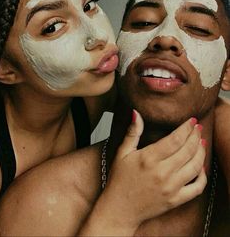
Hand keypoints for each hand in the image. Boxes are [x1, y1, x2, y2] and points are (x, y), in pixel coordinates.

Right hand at [102, 111, 205, 233]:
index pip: (175, 139)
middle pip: (188, 150)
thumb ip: (132, 132)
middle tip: (198, 128)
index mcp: (149, 158)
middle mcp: (162, 173)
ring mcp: (170, 188)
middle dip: (196, 136)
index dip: (186, 128)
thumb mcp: (122, 152)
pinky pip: (197, 188)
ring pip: (195, 166)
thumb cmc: (119, 180)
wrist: (119, 209)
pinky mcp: (175, 200)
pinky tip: (200, 166)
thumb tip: (136, 112)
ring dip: (201, 152)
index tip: (192, 120)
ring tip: (201, 142)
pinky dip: (202, 176)